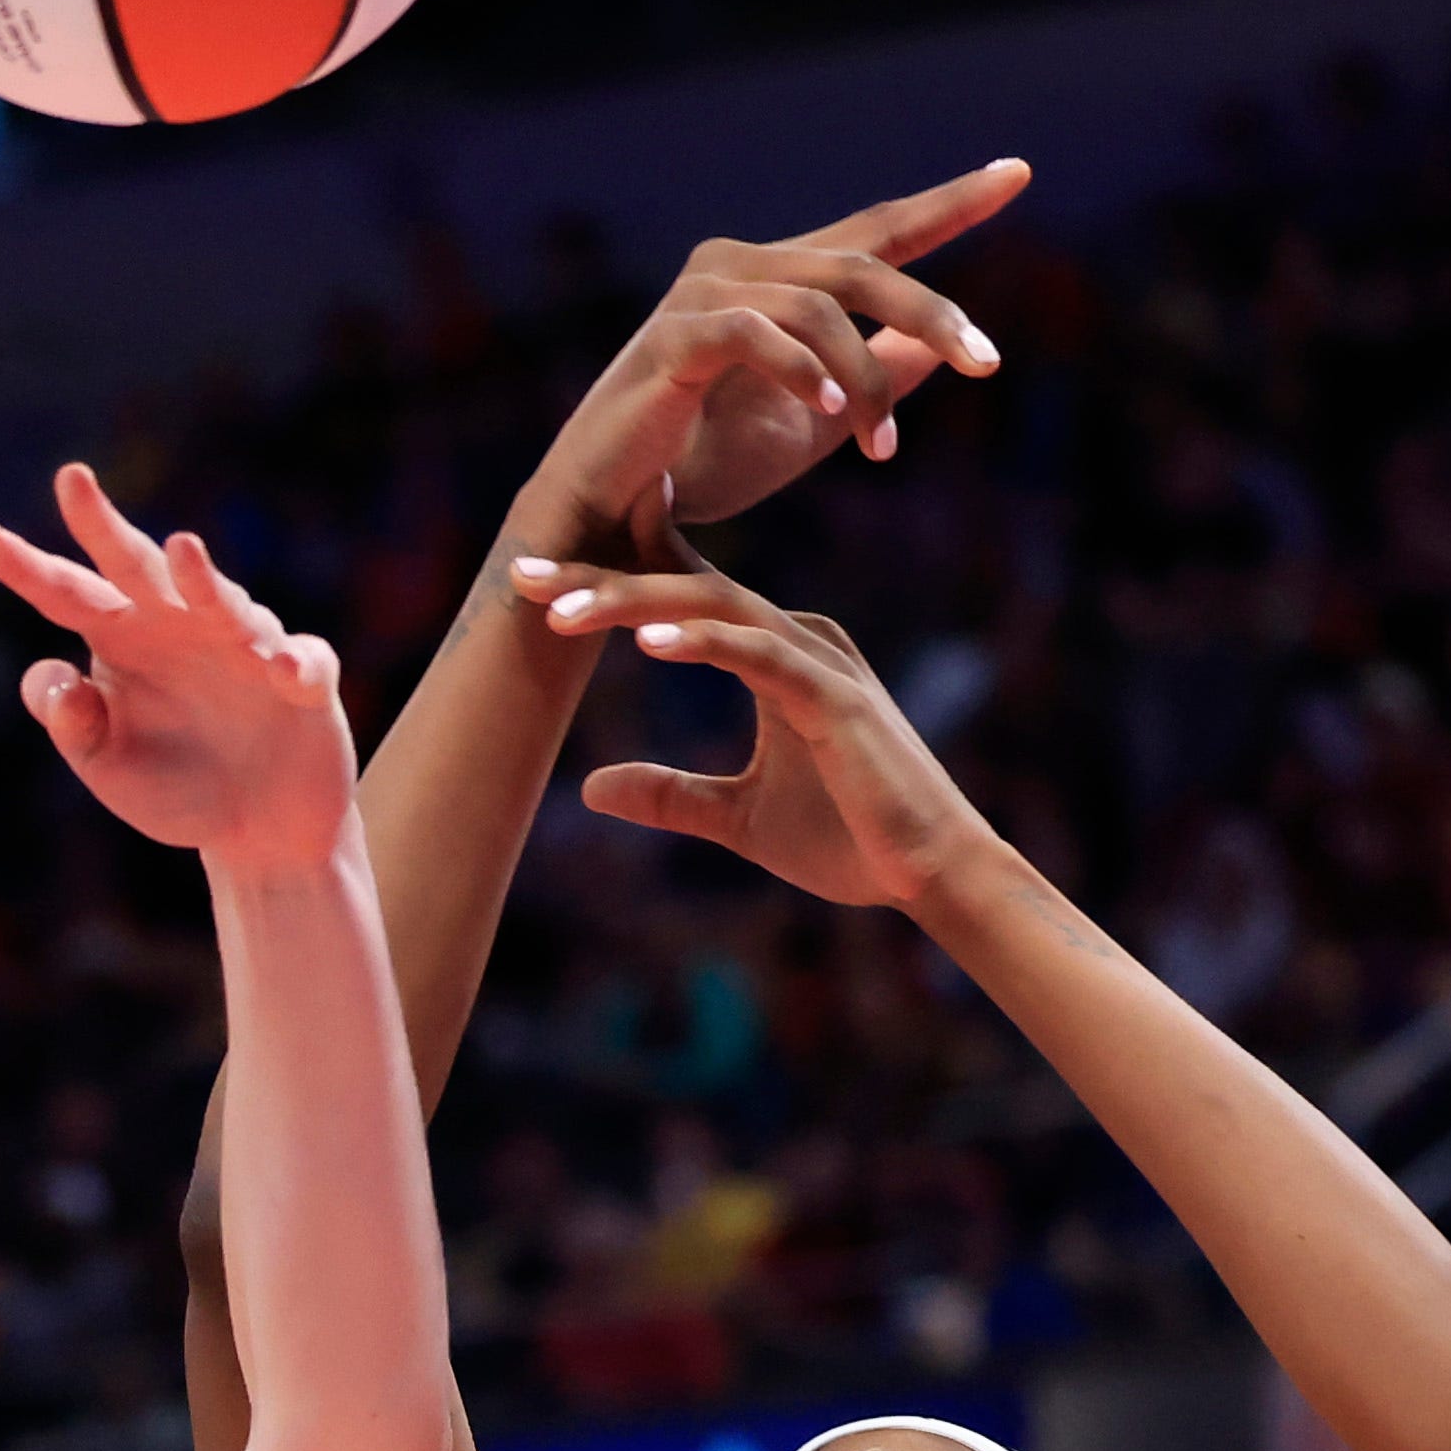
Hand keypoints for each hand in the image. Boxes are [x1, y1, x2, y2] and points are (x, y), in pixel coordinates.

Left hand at [0, 463, 356, 864]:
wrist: (262, 830)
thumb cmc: (179, 789)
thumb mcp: (109, 769)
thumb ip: (73, 729)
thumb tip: (55, 676)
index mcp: (121, 638)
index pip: (63, 593)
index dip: (20, 564)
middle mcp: (178, 625)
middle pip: (134, 566)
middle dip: (102, 524)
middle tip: (68, 479)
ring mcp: (244, 645)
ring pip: (220, 600)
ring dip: (202, 579)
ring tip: (182, 551)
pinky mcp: (304, 679)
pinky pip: (301, 661)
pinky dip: (293, 662)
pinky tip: (280, 672)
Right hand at [509, 162, 1027, 556]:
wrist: (616, 512)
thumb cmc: (707, 462)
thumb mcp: (816, 421)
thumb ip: (874, 376)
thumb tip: (940, 350)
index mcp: (780, 279)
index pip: (880, 230)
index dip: (951, 202)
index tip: (1018, 173)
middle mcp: (741, 265)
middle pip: (865, 262)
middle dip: (934, 313)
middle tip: (986, 363)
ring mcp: (701, 294)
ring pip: (820, 303)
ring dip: (864, 379)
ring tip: (881, 449)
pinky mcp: (671, 338)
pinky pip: (752, 332)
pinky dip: (800, 369)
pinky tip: (831, 410)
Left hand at [529, 552, 1001, 915]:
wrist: (929, 878)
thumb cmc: (850, 841)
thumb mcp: (737, 819)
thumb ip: (672, 795)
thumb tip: (591, 787)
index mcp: (772, 654)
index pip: (680, 599)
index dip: (610, 582)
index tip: (532, 584)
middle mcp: (795, 638)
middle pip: (684, 586)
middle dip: (599, 576)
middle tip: (521, 572)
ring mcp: (817, 658)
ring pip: (714, 605)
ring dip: (634, 602)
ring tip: (561, 610)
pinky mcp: (833, 695)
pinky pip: (758, 653)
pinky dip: (702, 640)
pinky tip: (645, 639)